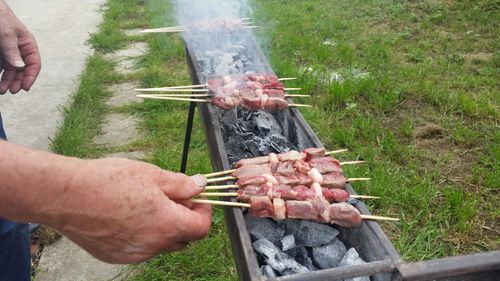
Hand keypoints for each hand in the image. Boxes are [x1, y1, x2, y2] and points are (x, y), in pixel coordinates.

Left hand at [0, 1, 40, 93]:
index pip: (34, 64)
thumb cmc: (1, 18)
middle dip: (17, 81)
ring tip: (2, 90)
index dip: (30, 76)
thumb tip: (20, 67)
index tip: (24, 87)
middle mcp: (20, 50)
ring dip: (7, 81)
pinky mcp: (0, 54)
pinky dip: (0, 75)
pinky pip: (1, 66)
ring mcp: (9, 52)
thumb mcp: (7, 35)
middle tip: (12, 91)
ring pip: (11, 70)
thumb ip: (13, 51)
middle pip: (22, 70)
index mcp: (28, 45)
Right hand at [46, 158, 211, 263]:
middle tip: (174, 198)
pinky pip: (140, 248)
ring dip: (164, 227)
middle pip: (184, 238)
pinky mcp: (117, 256)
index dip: (204, 212)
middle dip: (185, 219)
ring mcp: (134, 254)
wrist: (67, 195)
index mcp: (167, 224)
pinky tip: (129, 215)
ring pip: (161, 243)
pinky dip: (143, 234)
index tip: (199, 199)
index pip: (202, 228)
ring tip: (148, 204)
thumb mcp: (153, 175)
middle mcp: (153, 245)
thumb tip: (200, 186)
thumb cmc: (108, 182)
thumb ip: (181, 185)